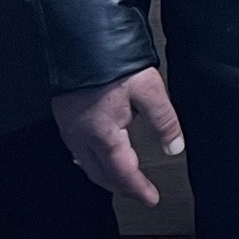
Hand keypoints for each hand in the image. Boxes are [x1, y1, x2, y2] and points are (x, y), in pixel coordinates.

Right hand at [53, 68, 183, 206]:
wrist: (80, 40)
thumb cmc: (112, 61)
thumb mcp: (149, 89)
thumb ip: (164, 121)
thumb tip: (175, 147)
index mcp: (103, 134)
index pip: (122, 173)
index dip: (138, 189)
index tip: (151, 199)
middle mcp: (81, 136)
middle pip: (101, 175)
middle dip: (121, 187)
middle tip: (138, 192)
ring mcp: (69, 127)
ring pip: (85, 164)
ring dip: (105, 175)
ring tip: (121, 179)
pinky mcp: (63, 115)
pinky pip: (76, 150)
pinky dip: (91, 160)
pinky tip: (98, 154)